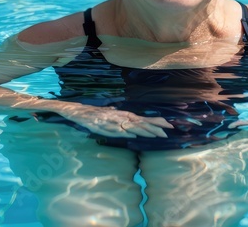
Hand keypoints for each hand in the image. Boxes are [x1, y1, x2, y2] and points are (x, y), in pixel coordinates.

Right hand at [57, 104, 174, 138]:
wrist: (77, 111)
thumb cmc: (95, 115)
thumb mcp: (111, 117)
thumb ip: (122, 122)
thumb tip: (133, 129)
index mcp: (123, 116)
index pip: (143, 119)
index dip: (156, 122)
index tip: (169, 125)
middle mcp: (120, 117)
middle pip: (141, 123)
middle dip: (155, 127)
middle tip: (169, 130)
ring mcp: (112, 122)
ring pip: (130, 127)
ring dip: (143, 131)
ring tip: (156, 135)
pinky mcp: (103, 126)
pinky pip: (115, 131)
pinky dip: (124, 133)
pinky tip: (132, 136)